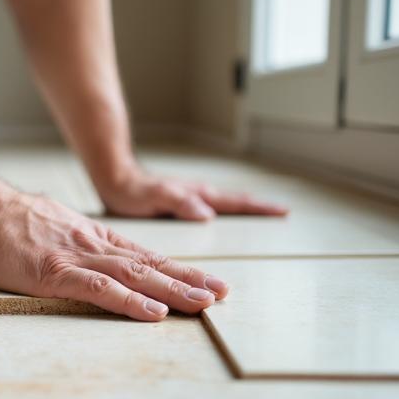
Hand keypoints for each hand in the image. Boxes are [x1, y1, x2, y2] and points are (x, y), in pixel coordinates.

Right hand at [0, 192, 227, 320]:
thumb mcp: (49, 225)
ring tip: (204, 303)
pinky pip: (101, 290)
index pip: (142, 254)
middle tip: (222, 294)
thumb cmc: (5, 222)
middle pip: (149, 264)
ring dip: (173, 290)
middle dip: (188, 279)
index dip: (176, 268)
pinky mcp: (57, 274)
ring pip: (135, 275)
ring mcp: (76, 258)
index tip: (205, 280)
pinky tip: (154, 312)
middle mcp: (92, 245)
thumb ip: (72, 241)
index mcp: (90, 237)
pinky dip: (131, 301)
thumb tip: (79, 252)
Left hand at [97, 168, 288, 220]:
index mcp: (197, 194)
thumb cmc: (132, 190)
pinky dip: (226, 211)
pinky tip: (224, 219)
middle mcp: (198, 195)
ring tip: (264, 215)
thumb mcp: (155, 197)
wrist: (115, 179)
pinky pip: (211, 207)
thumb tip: (208, 214)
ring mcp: (191, 198)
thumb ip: (179, 203)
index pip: (235, 201)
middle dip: (260, 207)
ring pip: (225, 203)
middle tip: (283, 213)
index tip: (283, 212)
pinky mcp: (182, 203)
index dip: (259, 208)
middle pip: (236, 201)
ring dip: (246, 208)